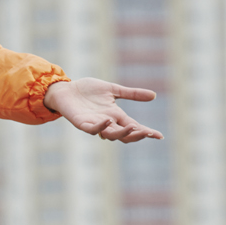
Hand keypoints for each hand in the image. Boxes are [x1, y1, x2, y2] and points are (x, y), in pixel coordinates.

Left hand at [44, 78, 162, 141]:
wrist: (65, 88)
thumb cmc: (87, 90)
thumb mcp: (113, 89)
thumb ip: (131, 93)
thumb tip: (154, 96)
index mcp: (115, 115)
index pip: (134, 126)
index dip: (146, 132)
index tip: (159, 136)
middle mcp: (107, 122)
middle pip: (124, 135)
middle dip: (136, 135)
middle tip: (148, 133)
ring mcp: (94, 123)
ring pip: (110, 135)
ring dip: (122, 133)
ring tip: (133, 127)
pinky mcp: (81, 123)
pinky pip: (91, 129)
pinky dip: (100, 127)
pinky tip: (108, 121)